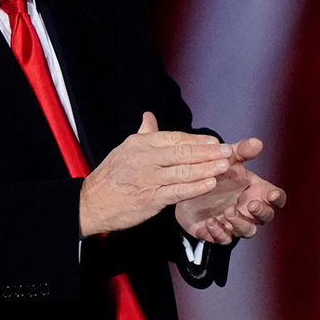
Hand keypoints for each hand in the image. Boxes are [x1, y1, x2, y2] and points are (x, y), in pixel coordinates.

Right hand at [79, 112, 232, 236]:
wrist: (91, 202)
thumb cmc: (110, 176)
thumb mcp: (125, 149)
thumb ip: (144, 134)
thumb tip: (149, 116)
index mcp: (141, 143)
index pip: (175, 138)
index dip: (197, 140)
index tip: (215, 142)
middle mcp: (145, 158)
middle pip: (183, 152)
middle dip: (208, 152)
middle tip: (228, 151)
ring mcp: (148, 178)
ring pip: (183, 171)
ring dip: (207, 168)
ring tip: (225, 165)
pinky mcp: (150, 199)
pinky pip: (177, 191)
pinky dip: (195, 187)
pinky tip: (209, 183)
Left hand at [175, 137, 284, 244]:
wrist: (189, 186)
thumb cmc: (218, 174)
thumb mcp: (228, 160)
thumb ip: (242, 152)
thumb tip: (257, 142)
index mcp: (257, 192)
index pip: (276, 198)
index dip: (277, 198)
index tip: (271, 194)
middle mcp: (250, 210)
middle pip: (265, 217)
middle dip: (261, 212)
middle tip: (251, 204)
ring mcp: (235, 223)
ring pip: (247, 231)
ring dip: (240, 223)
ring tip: (228, 211)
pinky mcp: (217, 233)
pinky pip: (223, 239)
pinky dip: (218, 232)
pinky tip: (211, 221)